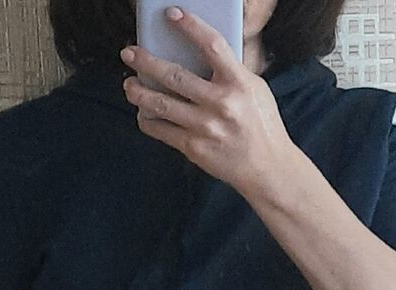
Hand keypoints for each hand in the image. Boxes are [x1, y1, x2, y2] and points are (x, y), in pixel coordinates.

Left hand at [119, 6, 295, 196]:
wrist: (267, 168)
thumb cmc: (261, 126)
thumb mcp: (254, 90)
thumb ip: (230, 72)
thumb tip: (198, 54)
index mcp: (239, 83)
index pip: (212, 45)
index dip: (190, 26)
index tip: (172, 14)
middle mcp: (221, 104)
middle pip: (175, 75)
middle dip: (146, 61)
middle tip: (128, 53)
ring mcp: (205, 127)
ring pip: (161, 104)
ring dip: (138, 92)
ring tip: (129, 84)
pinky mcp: (194, 148)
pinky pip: (161, 130)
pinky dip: (148, 119)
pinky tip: (143, 113)